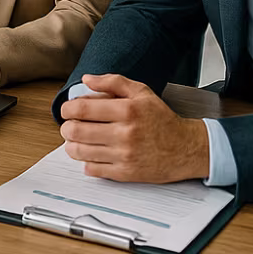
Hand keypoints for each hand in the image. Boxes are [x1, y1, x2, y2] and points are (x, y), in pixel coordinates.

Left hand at [58, 73, 210, 182]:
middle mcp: (125, 133)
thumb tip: (87, 79)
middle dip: (66, 127)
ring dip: (71, 145)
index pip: (81, 109)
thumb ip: (112, 82)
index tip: (67, 110)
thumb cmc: (162, 119)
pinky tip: (91, 155)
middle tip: (70, 126)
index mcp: (127, 110)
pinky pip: (92, 169)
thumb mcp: (141, 92)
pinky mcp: (126, 173)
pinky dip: (85, 162)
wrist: (186, 148)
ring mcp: (124, 155)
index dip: (66, 109)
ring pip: (80, 152)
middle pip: (75, 131)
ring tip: (76, 141)